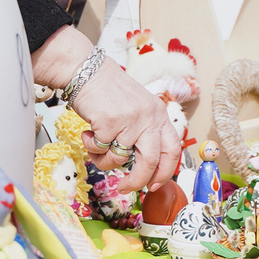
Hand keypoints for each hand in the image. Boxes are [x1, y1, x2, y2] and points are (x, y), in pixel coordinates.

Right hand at [36, 29, 180, 195]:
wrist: (86, 70)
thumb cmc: (108, 93)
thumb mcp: (136, 110)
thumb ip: (142, 132)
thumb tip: (141, 167)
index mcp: (158, 115)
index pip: (172, 150)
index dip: (165, 172)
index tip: (153, 185)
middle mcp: (149, 118)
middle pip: (151, 161)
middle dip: (137, 181)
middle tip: (125, 188)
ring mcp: (130, 121)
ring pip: (119, 159)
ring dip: (104, 159)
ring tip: (95, 145)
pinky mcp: (109, 123)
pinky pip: (100, 150)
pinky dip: (91, 147)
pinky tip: (88, 133)